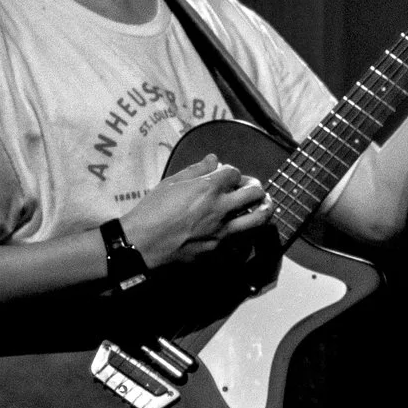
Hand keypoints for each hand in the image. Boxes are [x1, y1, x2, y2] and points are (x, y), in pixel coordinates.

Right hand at [121, 153, 271, 266]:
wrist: (142, 243)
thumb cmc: (152, 210)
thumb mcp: (171, 183)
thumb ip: (196, 170)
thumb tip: (214, 159)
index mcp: (208, 188)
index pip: (235, 173)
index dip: (232, 173)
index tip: (228, 177)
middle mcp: (221, 207)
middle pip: (255, 192)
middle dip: (256, 187)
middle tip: (254, 189)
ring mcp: (223, 229)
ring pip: (259, 218)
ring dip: (265, 208)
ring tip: (265, 205)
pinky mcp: (220, 248)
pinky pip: (244, 238)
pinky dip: (248, 231)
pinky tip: (245, 228)